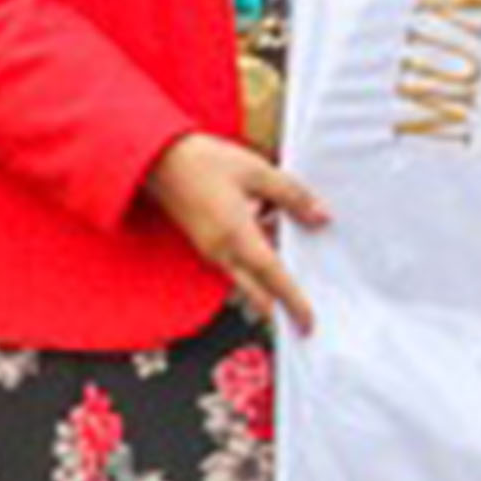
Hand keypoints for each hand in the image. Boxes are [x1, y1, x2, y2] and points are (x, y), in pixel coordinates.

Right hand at [140, 130, 331, 334]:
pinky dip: (255, 261)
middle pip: (255, 292)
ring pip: (245, 278)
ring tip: (294, 262)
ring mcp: (210, 250)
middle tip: (301, 317)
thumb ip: (292, 196)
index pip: (272, 277)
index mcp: (236, 236)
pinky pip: (235, 263)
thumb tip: (321, 217)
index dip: (293, 301)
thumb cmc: (206, 162)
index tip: (308, 322)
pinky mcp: (205, 244)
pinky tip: (270, 232)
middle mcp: (221, 252)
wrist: (159, 158)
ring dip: (267, 280)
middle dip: (278, 308)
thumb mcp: (257, 171)